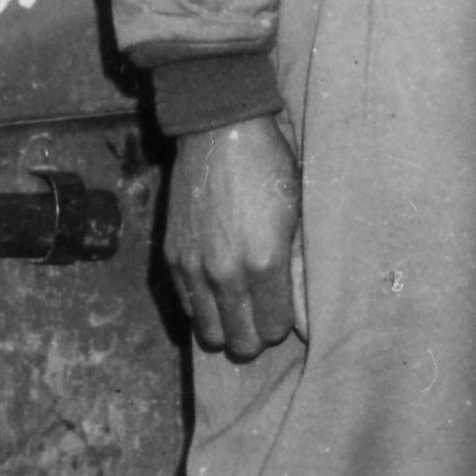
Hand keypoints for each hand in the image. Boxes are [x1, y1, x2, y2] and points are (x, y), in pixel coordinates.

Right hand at [164, 116, 303, 360]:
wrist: (219, 132)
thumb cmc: (269, 168)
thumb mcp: (297, 217)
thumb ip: (298, 272)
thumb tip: (303, 316)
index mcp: (264, 263)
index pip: (273, 329)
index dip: (281, 323)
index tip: (283, 308)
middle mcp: (225, 274)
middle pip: (240, 342)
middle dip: (254, 335)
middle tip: (261, 315)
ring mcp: (193, 268)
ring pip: (208, 333)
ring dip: (225, 326)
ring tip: (237, 307)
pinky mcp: (172, 257)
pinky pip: (186, 306)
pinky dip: (202, 306)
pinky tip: (215, 290)